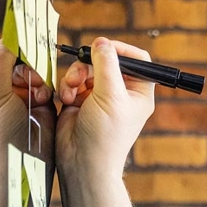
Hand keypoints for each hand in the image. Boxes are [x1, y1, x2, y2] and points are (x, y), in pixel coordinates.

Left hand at [0, 40, 54, 177]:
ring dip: (36, 77)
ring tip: (38, 91)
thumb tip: (8, 40)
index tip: (12, 45)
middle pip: (9, 60)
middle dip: (22, 64)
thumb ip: (0, 63)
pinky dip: (45, 89)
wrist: (24, 163)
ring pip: (29, 70)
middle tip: (32, 70)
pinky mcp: (37, 103)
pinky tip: (43, 100)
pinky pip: (44, 84)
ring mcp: (18, 96)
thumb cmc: (1, 135)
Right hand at [56, 37, 153, 177]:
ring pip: (86, 69)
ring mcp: (100, 96)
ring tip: (70, 90)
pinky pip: (73, 81)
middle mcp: (121, 92)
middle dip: (89, 64)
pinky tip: (66, 99)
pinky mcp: (81, 101)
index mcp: (139, 91)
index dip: (120, 49)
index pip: (136, 58)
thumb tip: (102, 42)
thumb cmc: (104, 136)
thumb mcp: (110, 95)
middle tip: (80, 72)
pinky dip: (67, 86)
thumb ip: (106, 64)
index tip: (103, 48)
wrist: (82, 163)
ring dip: (75, 75)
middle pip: (106, 60)